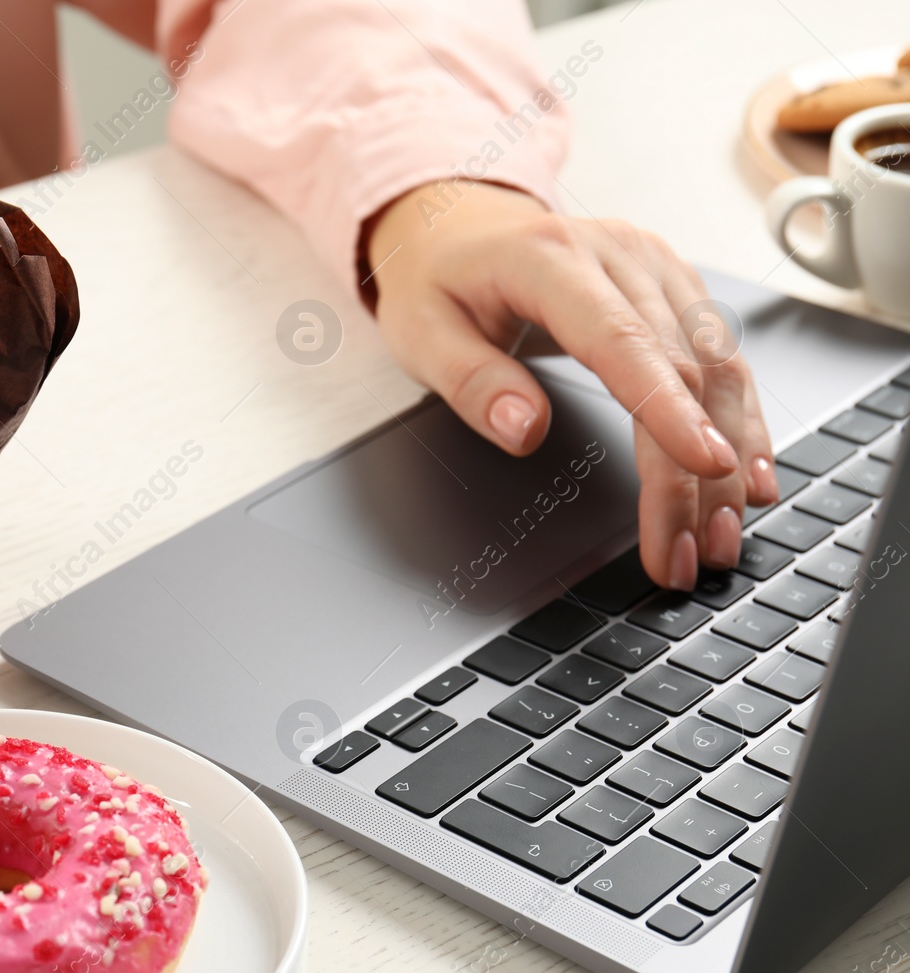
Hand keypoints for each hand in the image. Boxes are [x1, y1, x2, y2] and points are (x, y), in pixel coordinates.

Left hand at [367, 183, 778, 589]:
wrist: (460, 226)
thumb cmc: (439, 281)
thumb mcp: (420, 333)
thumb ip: (472, 383)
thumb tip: (523, 431)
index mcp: (549, 259)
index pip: (621, 339)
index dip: (666, 407)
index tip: (703, 466)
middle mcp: (619, 255)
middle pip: (679, 367)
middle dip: (694, 470)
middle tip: (692, 551)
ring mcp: (656, 269)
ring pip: (719, 366)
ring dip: (731, 455)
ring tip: (722, 535)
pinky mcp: (676, 289)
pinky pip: (723, 359)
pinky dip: (739, 422)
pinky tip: (747, 477)